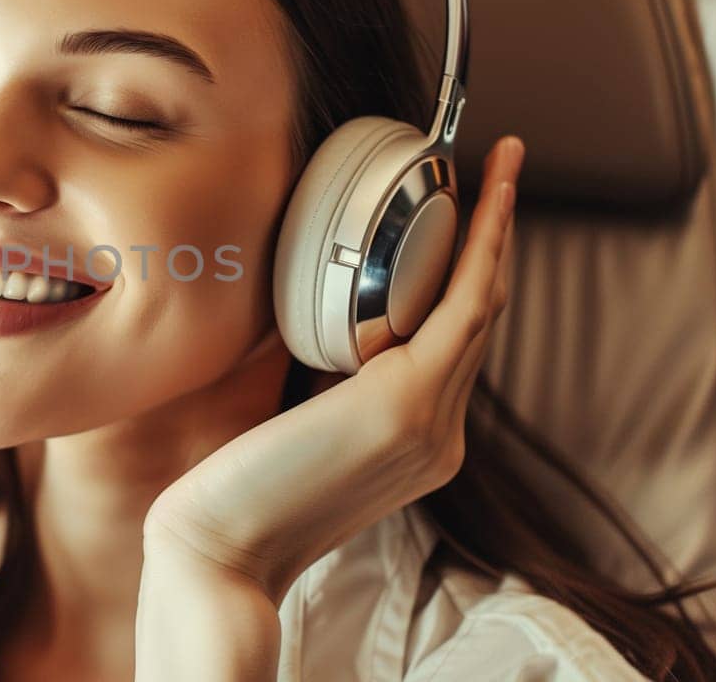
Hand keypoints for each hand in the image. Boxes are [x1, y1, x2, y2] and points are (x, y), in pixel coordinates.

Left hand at [143, 136, 525, 599]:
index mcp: (418, 444)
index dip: (471, 273)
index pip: (456, 343)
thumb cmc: (235, 492)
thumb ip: (322, 383)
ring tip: (498, 162)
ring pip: (481, 303)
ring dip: (497, 225)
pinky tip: (482, 200)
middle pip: (480, 316)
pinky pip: (461, 307)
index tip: (473, 212)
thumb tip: (310, 319)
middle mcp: (440, 436)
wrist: (217, 553)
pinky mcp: (407, 407)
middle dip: (496, 235)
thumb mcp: (293, 429)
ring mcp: (432, 424)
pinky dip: (479, 246)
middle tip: (498, 164)